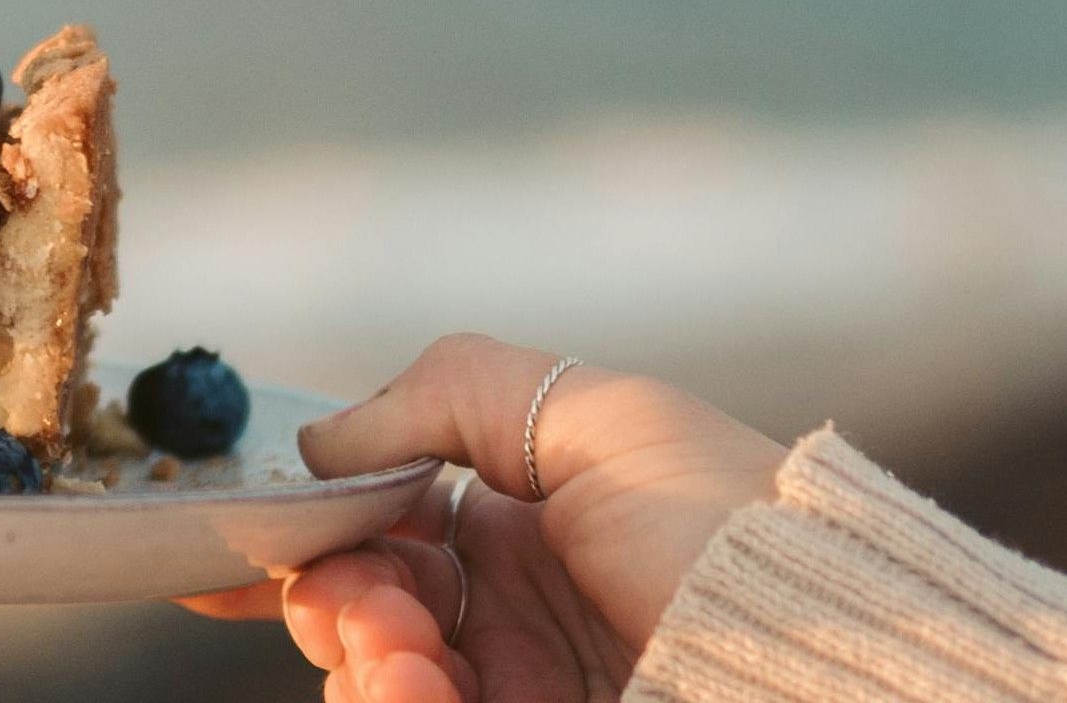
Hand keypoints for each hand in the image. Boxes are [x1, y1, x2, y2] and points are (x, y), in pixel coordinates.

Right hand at [177, 334, 785, 702]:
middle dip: (331, 603)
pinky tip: (427, 693)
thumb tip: (325, 439)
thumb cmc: (738, 533)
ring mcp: (513, 690)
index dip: (292, 539)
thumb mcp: (607, 419)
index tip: (219, 552)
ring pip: (368, 682)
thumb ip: (456, 394)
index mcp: (517, 524)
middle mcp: (504, 615)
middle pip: (349, 613)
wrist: (847, 666)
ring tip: (417, 667)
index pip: (370, 529)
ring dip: (360, 665)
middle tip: (369, 611)